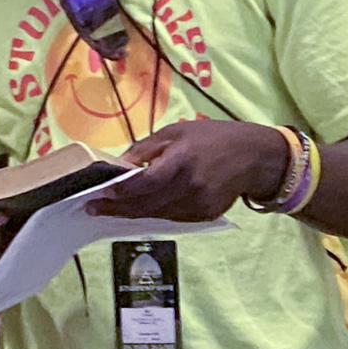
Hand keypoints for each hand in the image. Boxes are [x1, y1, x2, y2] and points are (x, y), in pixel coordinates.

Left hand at [86, 120, 288, 221]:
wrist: (254, 157)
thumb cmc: (213, 137)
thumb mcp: (177, 131)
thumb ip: (146, 148)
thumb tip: (119, 163)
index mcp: (180, 162)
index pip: (142, 184)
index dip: (117, 193)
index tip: (95, 195)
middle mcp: (189, 188)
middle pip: (145, 205)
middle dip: (117, 209)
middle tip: (93, 208)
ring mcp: (197, 206)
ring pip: (156, 215)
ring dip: (132, 213)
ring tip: (111, 208)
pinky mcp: (204, 216)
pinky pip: (172, 217)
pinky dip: (154, 213)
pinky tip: (140, 208)